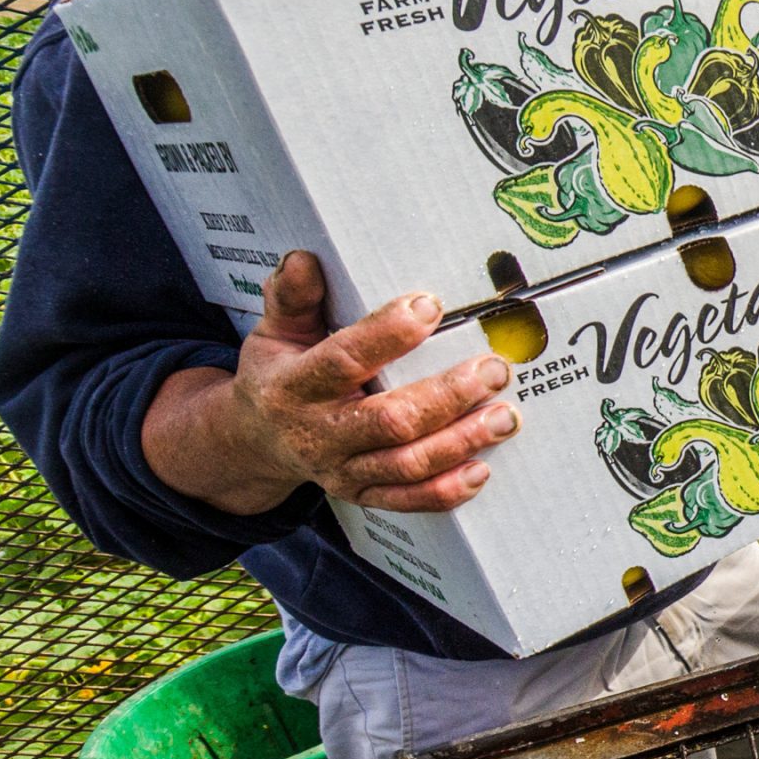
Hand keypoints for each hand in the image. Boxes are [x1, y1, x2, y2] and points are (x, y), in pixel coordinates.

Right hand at [145, 252, 519, 514]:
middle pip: (390, 421)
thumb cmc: (279, 374)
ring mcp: (341, 471)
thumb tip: (304, 258)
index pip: (343, 360)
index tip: (431, 306)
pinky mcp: (361, 496)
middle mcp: (318, 434)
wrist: (253, 442)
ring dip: (460, 442)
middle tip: (496, 369)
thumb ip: (291, 297)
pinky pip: (406, 500)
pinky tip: (482, 470)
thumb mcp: (275, 332)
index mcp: (294, 386)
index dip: (387, 335)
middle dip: (448, 396)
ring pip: (406, 464)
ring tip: (505, 417)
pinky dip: (445, 491)